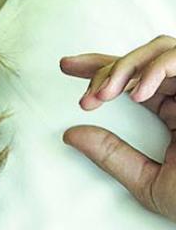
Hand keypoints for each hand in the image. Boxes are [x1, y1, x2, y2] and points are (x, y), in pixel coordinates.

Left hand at [60, 35, 175, 222]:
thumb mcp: (146, 180)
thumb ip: (111, 156)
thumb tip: (71, 134)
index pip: (135, 80)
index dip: (101, 67)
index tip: (67, 67)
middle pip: (144, 59)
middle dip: (107, 69)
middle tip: (86, 97)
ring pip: (162, 49)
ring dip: (127, 67)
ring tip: (104, 95)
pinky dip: (157, 68)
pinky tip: (137, 93)